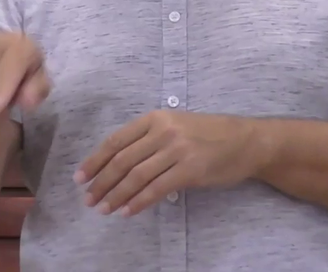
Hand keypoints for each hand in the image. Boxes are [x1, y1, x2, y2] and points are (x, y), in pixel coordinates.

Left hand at [75, 110, 265, 216]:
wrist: (247, 141)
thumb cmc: (210, 134)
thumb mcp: (176, 125)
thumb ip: (149, 138)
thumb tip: (117, 163)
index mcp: (155, 117)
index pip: (116, 140)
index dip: (95, 161)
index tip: (80, 178)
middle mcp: (163, 131)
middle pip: (122, 160)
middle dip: (101, 182)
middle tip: (89, 199)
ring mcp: (177, 150)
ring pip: (136, 176)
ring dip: (116, 195)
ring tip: (103, 209)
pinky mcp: (190, 170)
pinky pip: (156, 189)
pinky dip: (138, 202)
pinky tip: (127, 211)